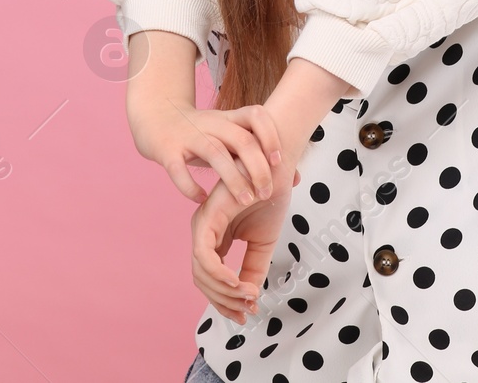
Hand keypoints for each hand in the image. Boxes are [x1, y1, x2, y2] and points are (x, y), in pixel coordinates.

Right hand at [129, 98, 282, 206]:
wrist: (155, 116)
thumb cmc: (199, 132)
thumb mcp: (229, 136)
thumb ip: (259, 154)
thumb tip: (294, 177)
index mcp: (227, 118)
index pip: (256, 115)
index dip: (270, 135)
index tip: (278, 160)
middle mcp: (210, 124)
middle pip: (241, 140)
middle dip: (258, 168)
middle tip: (267, 192)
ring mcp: (188, 136)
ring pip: (215, 153)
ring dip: (234, 179)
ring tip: (246, 201)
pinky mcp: (167, 151)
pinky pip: (179, 169)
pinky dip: (190, 186)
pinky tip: (201, 199)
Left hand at [190, 162, 299, 323]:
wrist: (276, 164)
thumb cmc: (270, 196)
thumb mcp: (264, 242)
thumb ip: (254, 268)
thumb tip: (250, 298)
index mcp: (214, 237)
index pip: (210, 279)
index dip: (227, 301)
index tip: (249, 313)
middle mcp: (204, 232)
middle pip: (203, 281)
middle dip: (225, 302)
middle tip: (249, 310)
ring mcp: (202, 225)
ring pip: (202, 273)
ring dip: (225, 292)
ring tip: (250, 295)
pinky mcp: (207, 217)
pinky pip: (205, 256)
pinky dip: (220, 275)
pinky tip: (239, 283)